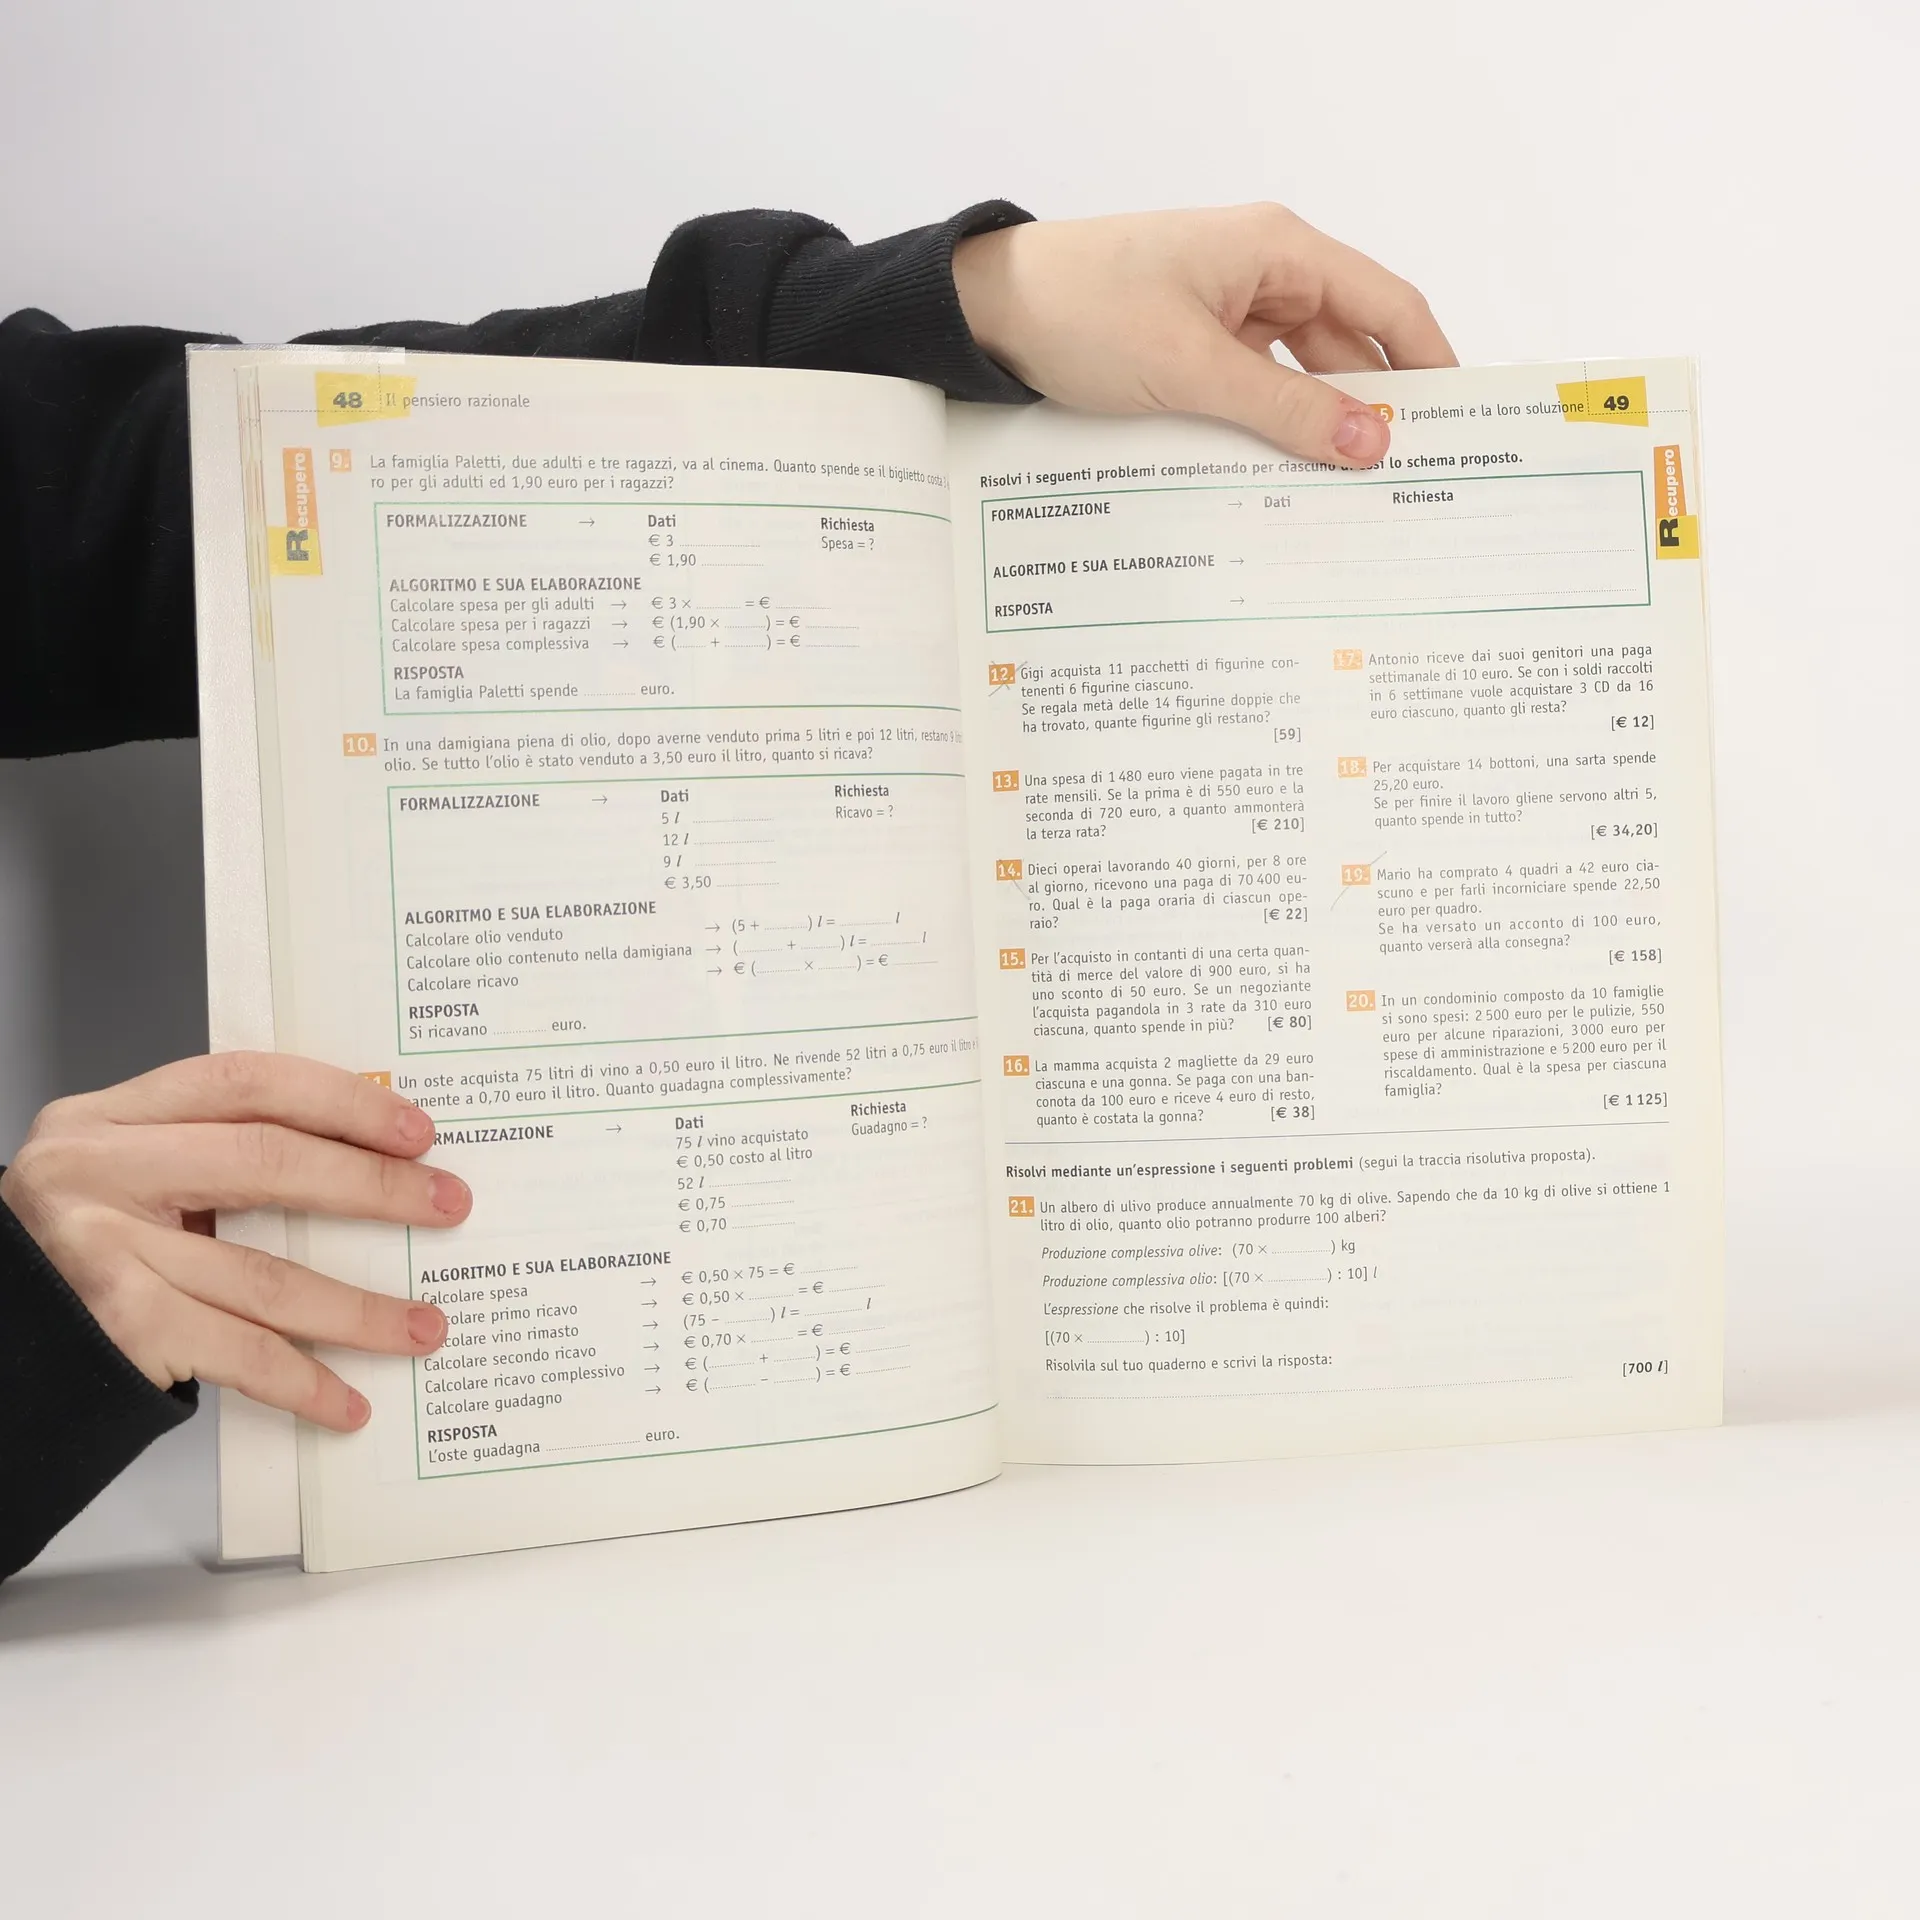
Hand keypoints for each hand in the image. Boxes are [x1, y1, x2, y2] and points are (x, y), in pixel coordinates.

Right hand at [0, 1053, 465, 1430]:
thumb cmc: (80, 1243)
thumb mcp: (133, 1170)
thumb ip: (216, 1150)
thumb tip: (365, 1162)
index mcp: (115, 1116)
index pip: (247, 1081)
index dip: (340, 1100)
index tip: (416, 1129)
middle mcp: (100, 1171)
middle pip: (265, 1163)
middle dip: (372, 1186)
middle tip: (448, 1204)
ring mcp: (103, 1252)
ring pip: (264, 1275)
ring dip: (359, 1307)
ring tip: (426, 1325)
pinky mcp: (117, 1330)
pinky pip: (235, 1354)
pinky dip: (301, 1381)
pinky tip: (350, 1401)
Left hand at [952, 204, 1455, 466]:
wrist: (990, 311)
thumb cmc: (1085, 310)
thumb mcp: (1193, 370)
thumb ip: (1285, 410)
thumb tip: (1371, 443)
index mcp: (1279, 249)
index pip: (1388, 304)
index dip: (1431, 363)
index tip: (1462, 425)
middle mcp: (1263, 270)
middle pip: (1348, 342)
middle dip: (1376, 406)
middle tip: (1408, 480)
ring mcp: (1228, 307)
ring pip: (1300, 371)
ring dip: (1317, 423)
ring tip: (1348, 491)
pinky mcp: (1194, 342)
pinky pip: (1255, 385)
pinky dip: (1270, 425)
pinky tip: (1282, 474)